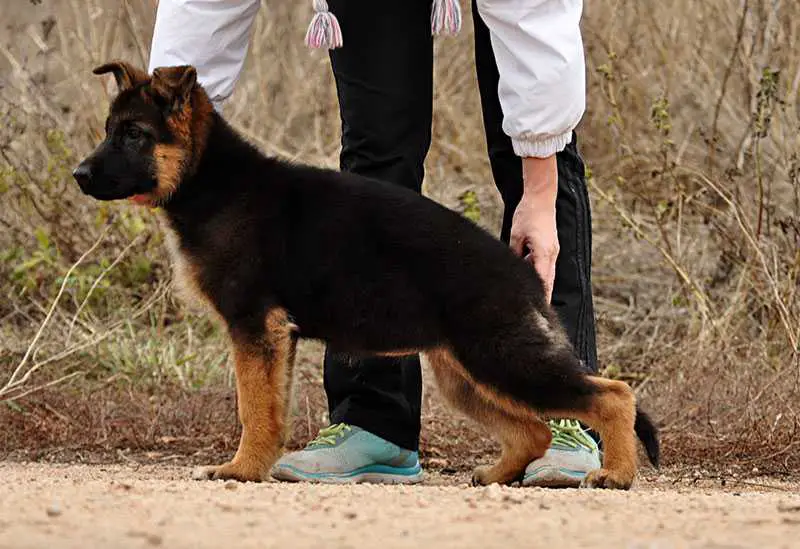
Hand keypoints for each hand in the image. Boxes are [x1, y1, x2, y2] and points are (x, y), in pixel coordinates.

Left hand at [510, 156, 558, 302]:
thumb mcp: (515, 235)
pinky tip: (528, 280)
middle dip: (543, 297)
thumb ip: (514, 254)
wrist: (541, 198)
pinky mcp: (550, 247)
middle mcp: (552, 254)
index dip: (541, 298)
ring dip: (541, 286)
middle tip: (536, 314)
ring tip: (532, 301)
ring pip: (547, 275)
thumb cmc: (527, 214)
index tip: (537, 311)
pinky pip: (545, 266)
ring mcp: (553, 251)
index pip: (543, 281)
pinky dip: (539, 274)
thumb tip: (510, 270)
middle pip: (548, 282)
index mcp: (544, 252)